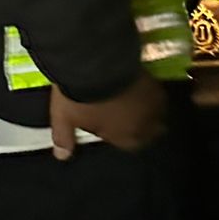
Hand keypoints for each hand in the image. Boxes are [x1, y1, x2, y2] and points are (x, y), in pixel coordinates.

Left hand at [49, 72, 165, 158]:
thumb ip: (64, 138)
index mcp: (123, 136)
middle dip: (139, 125)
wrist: (96, 63)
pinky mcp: (155, 83)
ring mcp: (152, 104)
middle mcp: (144, 124)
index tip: (111, 128)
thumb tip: (61, 156)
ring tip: (131, 100)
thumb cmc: (81, 95)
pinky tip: (139, 87)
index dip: (121, 136)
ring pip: (156, 113)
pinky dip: (149, 93)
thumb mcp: (65, 118)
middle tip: (124, 114)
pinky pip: (157, 94)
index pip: (130, 145)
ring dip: (146, 110)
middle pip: (150, 131)